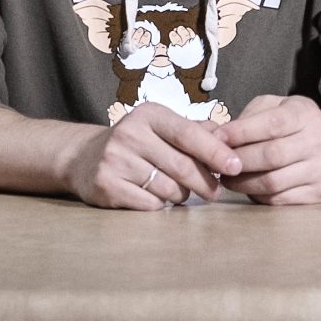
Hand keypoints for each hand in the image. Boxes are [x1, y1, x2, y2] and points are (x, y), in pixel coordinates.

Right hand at [60, 102, 240, 209]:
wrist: (84, 158)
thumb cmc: (135, 144)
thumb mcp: (161, 128)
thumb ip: (195, 132)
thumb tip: (231, 139)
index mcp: (148, 115)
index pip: (189, 134)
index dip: (215, 152)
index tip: (236, 166)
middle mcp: (129, 133)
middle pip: (182, 167)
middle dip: (205, 183)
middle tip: (214, 191)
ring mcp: (115, 160)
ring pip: (169, 189)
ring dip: (181, 195)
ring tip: (175, 190)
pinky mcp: (106, 185)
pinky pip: (150, 205)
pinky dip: (159, 205)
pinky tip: (153, 197)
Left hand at [215, 94, 320, 204]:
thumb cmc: (296, 125)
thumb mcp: (278, 107)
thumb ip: (251, 116)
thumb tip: (221, 137)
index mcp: (306, 114)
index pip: (271, 124)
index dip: (240, 132)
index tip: (217, 138)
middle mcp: (319, 141)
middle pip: (270, 156)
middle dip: (238, 160)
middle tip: (217, 163)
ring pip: (273, 182)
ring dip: (242, 182)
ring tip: (226, 178)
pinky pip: (280, 199)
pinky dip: (257, 195)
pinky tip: (246, 188)